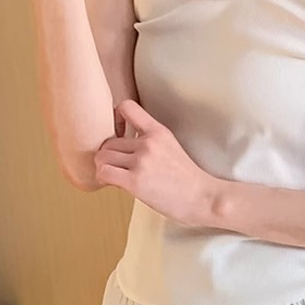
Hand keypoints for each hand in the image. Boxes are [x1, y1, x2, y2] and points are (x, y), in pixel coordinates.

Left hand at [94, 100, 219, 226]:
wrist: (202, 198)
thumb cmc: (188, 179)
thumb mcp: (171, 147)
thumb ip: (149, 142)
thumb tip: (121, 148)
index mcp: (158, 132)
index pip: (127, 107)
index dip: (115, 119)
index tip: (119, 133)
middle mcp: (148, 143)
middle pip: (108, 142)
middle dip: (110, 156)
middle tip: (120, 167)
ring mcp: (141, 162)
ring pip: (102, 157)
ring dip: (104, 168)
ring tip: (116, 176)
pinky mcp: (134, 181)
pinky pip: (103, 173)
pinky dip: (103, 179)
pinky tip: (113, 184)